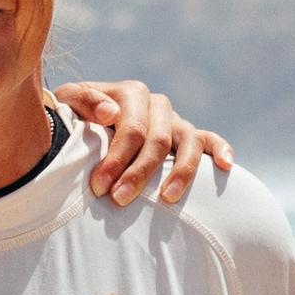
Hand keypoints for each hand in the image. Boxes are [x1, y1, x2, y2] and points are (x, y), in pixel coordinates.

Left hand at [56, 80, 235, 206]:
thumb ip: (83, 101)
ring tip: (168, 199)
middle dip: (138, 173)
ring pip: (189, 142)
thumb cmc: (77, 118)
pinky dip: (222, 149)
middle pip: (157, 139)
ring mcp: (176, 121)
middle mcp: (157, 104)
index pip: (131, 127)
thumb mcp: (68, 104)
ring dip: (180, 172)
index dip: (116, 159)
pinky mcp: (190, 136)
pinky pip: (210, 140)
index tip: (99, 187)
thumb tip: (111, 113)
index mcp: (131, 93)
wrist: (88, 122)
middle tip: (119, 200)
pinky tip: (226, 166)